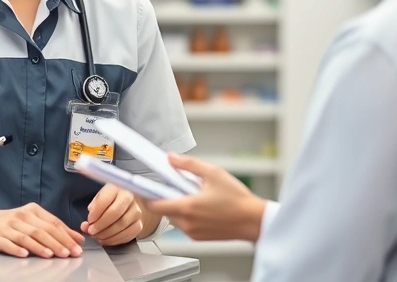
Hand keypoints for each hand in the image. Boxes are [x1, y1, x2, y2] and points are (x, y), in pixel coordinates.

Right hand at [0, 203, 84, 257]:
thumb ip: (51, 227)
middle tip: (70, 253)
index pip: (53, 222)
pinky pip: (6, 243)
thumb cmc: (9, 222)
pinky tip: (24, 255)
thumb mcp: (31, 220)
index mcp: (32, 211)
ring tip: (52, 254)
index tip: (78, 245)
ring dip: (40, 246)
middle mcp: (20, 217)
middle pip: (42, 230)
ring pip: (26, 237)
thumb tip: (76, 237)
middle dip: (58, 242)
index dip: (66, 234)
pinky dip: (16, 249)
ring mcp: (7, 227)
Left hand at [81, 184, 143, 245]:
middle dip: (100, 224)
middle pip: (115, 212)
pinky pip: (127, 234)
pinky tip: (106, 239)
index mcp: (116, 187)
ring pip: (121, 225)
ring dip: (106, 234)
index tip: (89, 220)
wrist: (127, 206)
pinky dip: (114, 240)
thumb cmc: (109, 202)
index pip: (106, 198)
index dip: (96, 212)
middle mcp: (129, 197)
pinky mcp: (139, 224)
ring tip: (97, 236)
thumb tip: (85, 226)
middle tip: (92, 231)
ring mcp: (136, 211)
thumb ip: (91, 212)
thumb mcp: (98, 200)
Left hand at [142, 153, 266, 241]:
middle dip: (167, 197)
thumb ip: (188, 165)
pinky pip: (184, 225)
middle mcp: (187, 223)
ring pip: (174, 217)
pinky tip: (202, 206)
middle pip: (164, 210)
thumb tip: (171, 158)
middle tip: (178, 185)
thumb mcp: (213, 173)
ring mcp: (192, 232)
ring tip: (194, 195)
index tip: (143, 186)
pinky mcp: (198, 238)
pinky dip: (187, 215)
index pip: (155, 204)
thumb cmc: (237, 199)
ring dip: (177, 206)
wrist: (253, 221)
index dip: (147, 194)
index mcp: (187, 207)